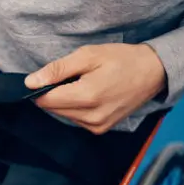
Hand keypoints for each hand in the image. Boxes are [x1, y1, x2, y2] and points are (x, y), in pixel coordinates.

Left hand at [24, 43, 165, 133]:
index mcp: (87, 97)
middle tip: (72, 76)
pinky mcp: (100, 129)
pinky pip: (75, 119)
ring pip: (63, 115)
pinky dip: (75, 107)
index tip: (47, 76)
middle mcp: (91, 117)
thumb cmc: (121, 59)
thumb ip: (57, 69)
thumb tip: (30, 82)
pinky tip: (88, 94)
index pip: (45, 100)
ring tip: (83, 84)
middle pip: (53, 109)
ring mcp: (97, 126)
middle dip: (54, 93)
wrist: (152, 72)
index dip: (40, 88)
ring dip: (65, 100)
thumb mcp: (87, 55)